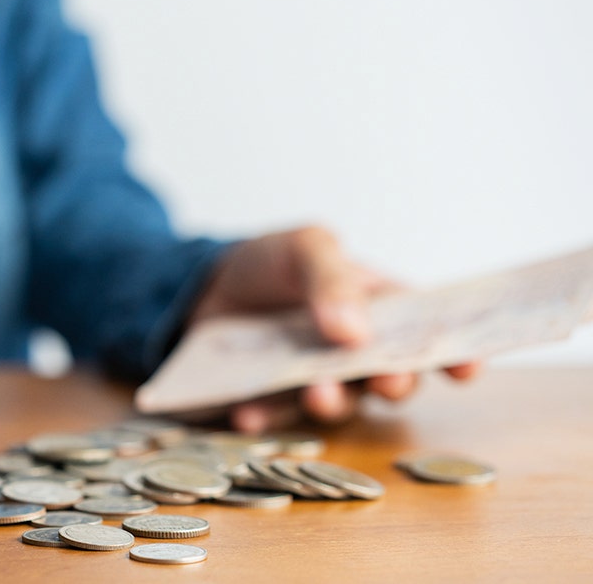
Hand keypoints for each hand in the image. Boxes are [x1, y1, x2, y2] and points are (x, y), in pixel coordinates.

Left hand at [192, 226, 481, 432]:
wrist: (199, 287)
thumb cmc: (266, 263)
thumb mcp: (302, 248)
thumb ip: (331, 278)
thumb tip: (356, 333)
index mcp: (377, 308)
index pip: (426, 332)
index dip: (454, 352)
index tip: (467, 369)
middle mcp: (354, 353)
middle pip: (391, 378)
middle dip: (394, 383)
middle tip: (385, 381)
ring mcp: (314, 381)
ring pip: (340, 404)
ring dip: (332, 403)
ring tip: (316, 392)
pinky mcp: (272, 401)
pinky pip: (274, 418)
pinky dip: (264, 417)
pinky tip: (247, 412)